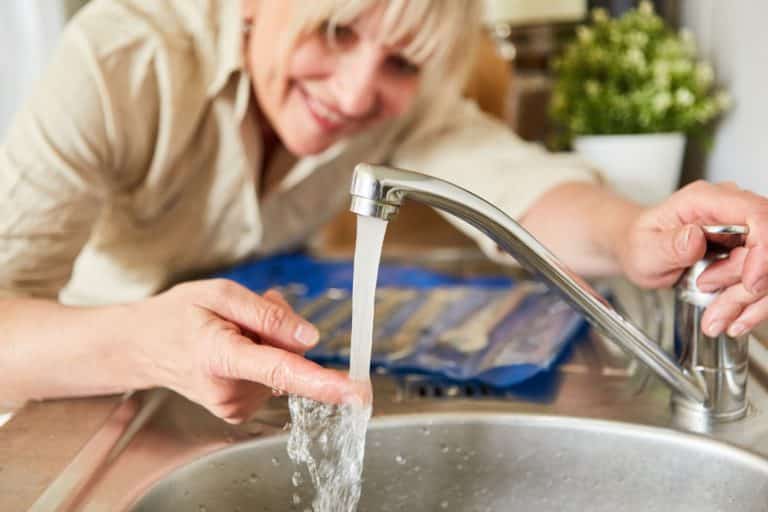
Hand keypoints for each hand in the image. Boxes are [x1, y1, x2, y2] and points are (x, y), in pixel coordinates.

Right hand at [127, 279, 359, 422]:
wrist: (141, 347)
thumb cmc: (177, 316)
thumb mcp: (220, 294)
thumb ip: (268, 315)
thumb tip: (311, 338)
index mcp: (221, 356)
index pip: (281, 370)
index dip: (323, 381)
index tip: (355, 393)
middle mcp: (229, 390)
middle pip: (286, 357)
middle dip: (276, 330)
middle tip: (238, 319)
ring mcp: (233, 406)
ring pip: (281, 364)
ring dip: (267, 342)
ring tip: (230, 333)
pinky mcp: (238, 410)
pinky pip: (271, 376)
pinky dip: (261, 356)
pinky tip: (234, 347)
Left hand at [618, 180, 767, 336]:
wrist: (637, 249)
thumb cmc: (639, 242)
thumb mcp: (644, 247)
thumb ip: (669, 244)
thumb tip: (694, 237)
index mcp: (706, 200)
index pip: (757, 215)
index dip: (764, 251)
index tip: (750, 283)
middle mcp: (731, 212)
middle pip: (767, 248)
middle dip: (747, 287)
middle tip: (716, 309)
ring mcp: (743, 233)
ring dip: (749, 302)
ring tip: (717, 319)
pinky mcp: (748, 254)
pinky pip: (764, 284)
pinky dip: (752, 306)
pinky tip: (733, 319)